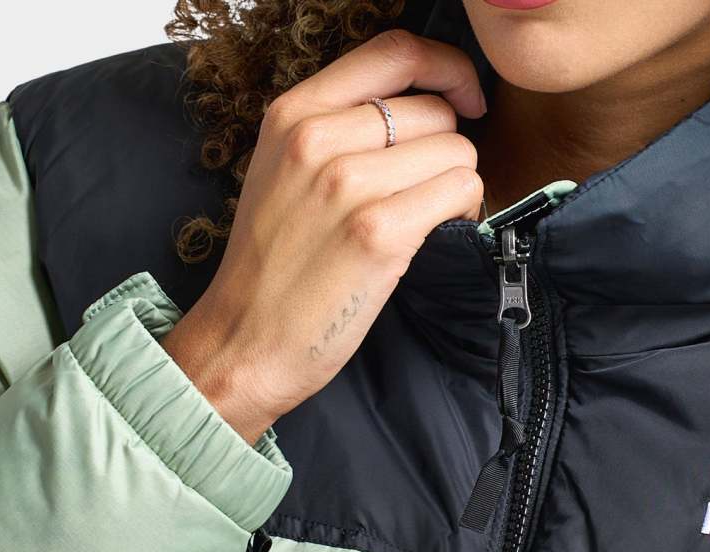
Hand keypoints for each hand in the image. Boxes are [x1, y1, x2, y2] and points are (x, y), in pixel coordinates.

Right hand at [162, 28, 487, 443]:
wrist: (244, 341)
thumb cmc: (270, 269)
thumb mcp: (282, 172)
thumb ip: (334, 130)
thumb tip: (413, 112)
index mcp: (294, 113)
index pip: (393, 53)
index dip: (445, 67)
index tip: (463, 96)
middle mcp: (319, 137)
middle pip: (433, 110)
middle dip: (447, 149)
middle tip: (429, 191)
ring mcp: (349, 184)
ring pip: (455, 149)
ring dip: (458, 185)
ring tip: (428, 218)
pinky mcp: (380, 233)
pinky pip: (460, 191)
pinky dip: (465, 212)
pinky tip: (437, 234)